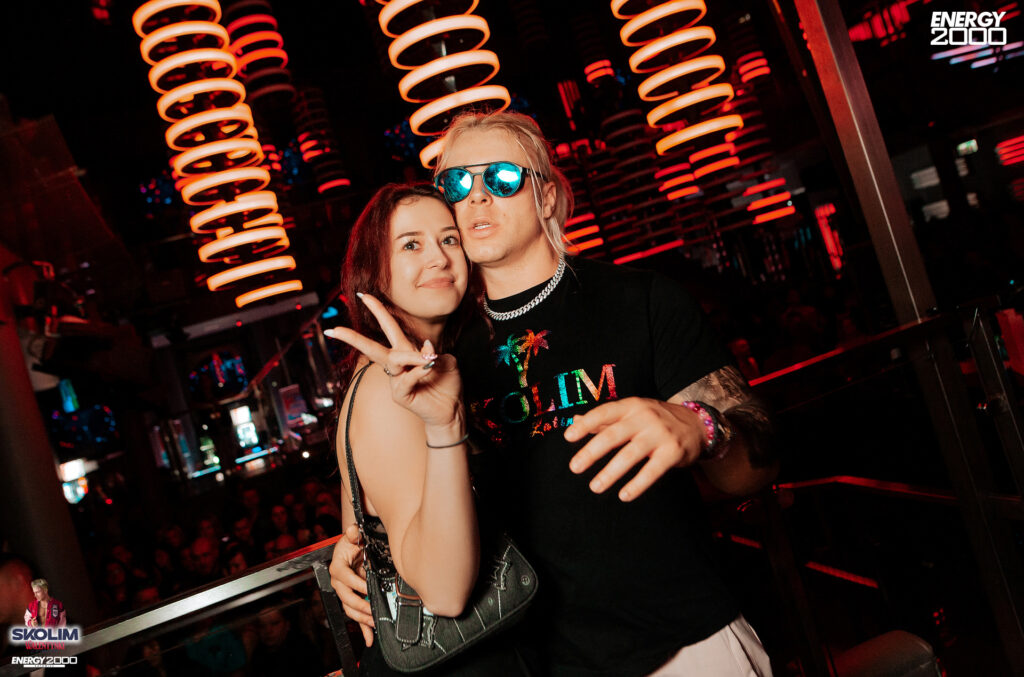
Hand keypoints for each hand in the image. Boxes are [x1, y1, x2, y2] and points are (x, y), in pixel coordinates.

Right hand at [325, 293, 462, 428]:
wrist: (451, 410)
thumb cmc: (447, 384)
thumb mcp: (445, 361)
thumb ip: (434, 352)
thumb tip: (425, 346)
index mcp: (406, 352)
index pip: (390, 328)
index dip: (379, 311)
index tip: (364, 295)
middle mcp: (398, 365)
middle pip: (373, 347)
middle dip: (353, 338)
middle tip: (334, 330)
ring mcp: (396, 380)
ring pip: (393, 360)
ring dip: (410, 356)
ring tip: (430, 359)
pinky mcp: (401, 395)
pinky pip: (407, 378)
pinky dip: (420, 372)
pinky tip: (431, 370)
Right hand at [329, 524, 373, 645]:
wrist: (353, 550)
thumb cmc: (352, 544)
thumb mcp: (353, 537)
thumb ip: (353, 533)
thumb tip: (353, 530)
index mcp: (338, 569)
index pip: (346, 579)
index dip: (357, 584)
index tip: (369, 587)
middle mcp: (339, 583)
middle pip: (347, 598)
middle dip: (360, 606)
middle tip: (372, 610)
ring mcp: (345, 593)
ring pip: (351, 610)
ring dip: (362, 619)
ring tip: (374, 623)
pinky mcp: (352, 601)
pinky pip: (356, 617)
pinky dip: (363, 629)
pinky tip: (370, 638)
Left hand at [564, 397, 704, 500]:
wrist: (697, 424)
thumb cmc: (655, 419)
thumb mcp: (631, 412)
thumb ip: (604, 419)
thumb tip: (574, 421)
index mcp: (631, 406)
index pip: (603, 413)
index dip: (585, 425)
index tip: (568, 437)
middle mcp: (644, 417)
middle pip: (613, 435)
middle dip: (591, 452)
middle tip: (574, 467)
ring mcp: (660, 434)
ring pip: (630, 455)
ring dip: (610, 473)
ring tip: (595, 487)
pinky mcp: (673, 452)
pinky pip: (652, 470)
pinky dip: (637, 484)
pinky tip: (624, 495)